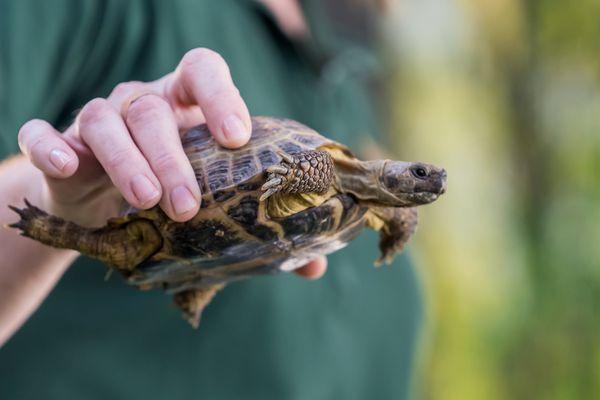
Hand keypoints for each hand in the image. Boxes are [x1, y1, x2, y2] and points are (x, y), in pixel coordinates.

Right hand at [16, 48, 326, 278]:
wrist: (105, 207)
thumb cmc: (172, 195)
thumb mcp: (214, 203)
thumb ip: (259, 224)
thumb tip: (313, 265)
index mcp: (186, 105)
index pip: (202, 71)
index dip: (221, 96)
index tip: (236, 137)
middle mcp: (141, 104)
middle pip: (152, 111)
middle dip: (172, 157)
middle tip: (188, 205)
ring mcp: (97, 119)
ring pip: (106, 121)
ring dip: (128, 161)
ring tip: (148, 202)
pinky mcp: (60, 146)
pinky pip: (44, 136)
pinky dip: (51, 147)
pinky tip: (66, 167)